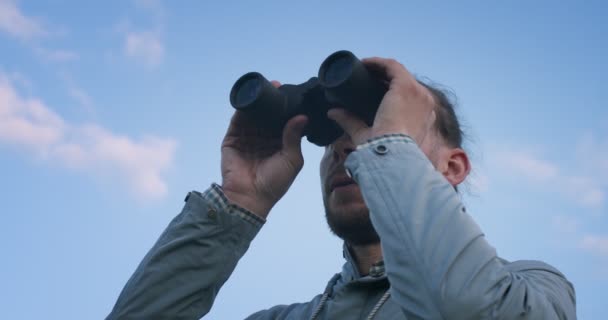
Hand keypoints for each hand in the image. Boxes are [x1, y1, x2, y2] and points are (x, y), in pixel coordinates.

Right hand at [221, 81, 307, 218]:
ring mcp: (247, 138)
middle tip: (278, 86)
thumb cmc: (275, 183)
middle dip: (272, 102)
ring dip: (258, 103)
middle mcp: (263, 139)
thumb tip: (302, 117)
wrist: (249, 197)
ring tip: (265, 88)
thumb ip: (294, 137)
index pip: (283, 122)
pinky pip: (237, 121)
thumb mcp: (292, 160)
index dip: (287, 110)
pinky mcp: (232, 139)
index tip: (292, 95)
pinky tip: (248, 99)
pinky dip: (242, 110)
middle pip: (268, 116)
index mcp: (279, 144)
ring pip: (253, 116)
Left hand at [327, 57, 435, 145]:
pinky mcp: (406, 86)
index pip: (406, 96)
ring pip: (397, 72)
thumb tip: (332, 113)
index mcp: (422, 117)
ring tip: (361, 67)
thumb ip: (351, 122)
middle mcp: (424, 103)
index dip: (388, 89)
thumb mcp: (365, 134)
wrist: (392, 154)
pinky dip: (377, 63)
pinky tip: (364, 63)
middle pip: (402, 82)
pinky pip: (391, 66)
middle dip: (382, 76)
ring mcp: (418, 93)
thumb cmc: (383, 151)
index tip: (369, 86)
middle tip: (363, 75)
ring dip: (379, 67)